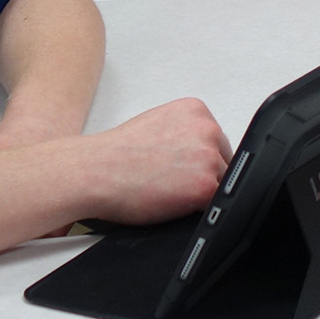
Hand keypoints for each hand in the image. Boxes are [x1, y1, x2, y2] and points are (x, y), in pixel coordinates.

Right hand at [85, 98, 232, 225]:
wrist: (96, 171)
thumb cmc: (116, 153)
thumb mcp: (158, 124)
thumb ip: (184, 132)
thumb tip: (199, 149)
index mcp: (196, 110)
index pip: (216, 139)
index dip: (202, 159)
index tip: (189, 170)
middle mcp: (206, 128)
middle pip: (223, 159)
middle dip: (205, 173)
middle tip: (176, 184)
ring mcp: (208, 156)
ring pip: (221, 182)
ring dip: (202, 191)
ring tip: (170, 193)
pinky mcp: (205, 185)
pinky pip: (215, 204)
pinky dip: (198, 208)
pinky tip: (174, 204)